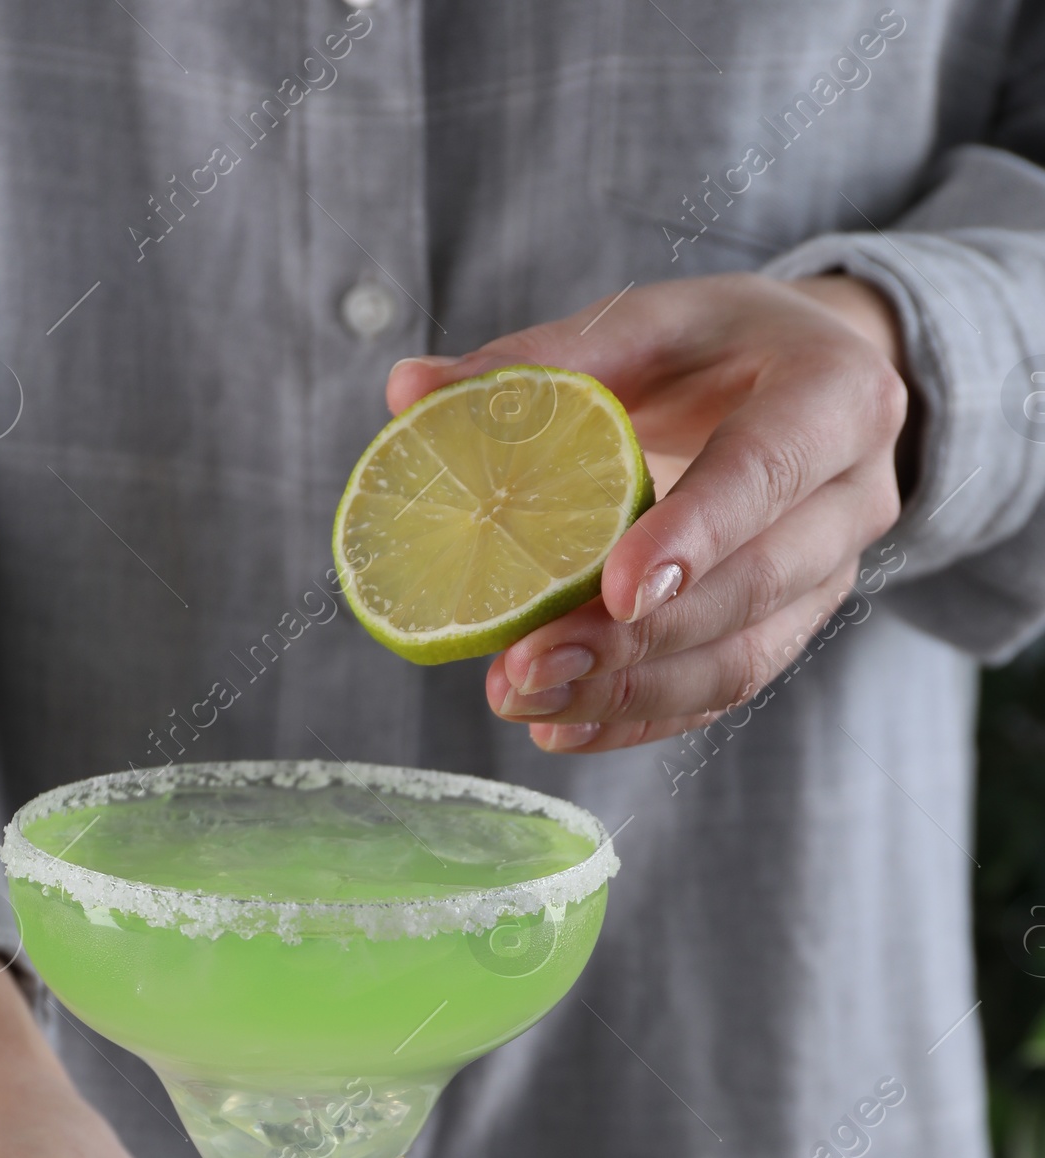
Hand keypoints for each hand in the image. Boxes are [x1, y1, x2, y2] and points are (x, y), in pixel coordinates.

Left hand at [387, 272, 909, 752]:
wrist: (809, 387)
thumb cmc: (718, 349)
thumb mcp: (645, 326)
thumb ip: (539, 364)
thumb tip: (409, 390)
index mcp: (833, 395)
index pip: (767, 472)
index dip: (695, 535)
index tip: (616, 590)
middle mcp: (852, 495)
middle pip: (751, 587)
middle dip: (635, 641)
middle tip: (527, 666)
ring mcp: (831, 576)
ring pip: (740, 659)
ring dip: (627, 693)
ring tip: (525, 702)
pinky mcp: (793, 631)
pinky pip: (721, 692)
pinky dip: (638, 718)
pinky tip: (562, 728)